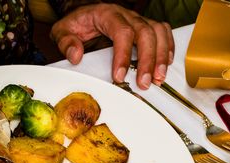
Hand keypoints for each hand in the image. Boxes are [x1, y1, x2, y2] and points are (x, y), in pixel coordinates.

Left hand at [50, 3, 173, 89]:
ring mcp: (137, 19)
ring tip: (159, 78)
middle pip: (145, 33)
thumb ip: (66, 43)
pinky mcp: (144, 25)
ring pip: (158, 32)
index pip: (121, 32)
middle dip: (148, 60)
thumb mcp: (62, 31)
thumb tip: (76, 56)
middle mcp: (126, 15)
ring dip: (161, 56)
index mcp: (106, 14)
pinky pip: (162, 31)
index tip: (120, 76)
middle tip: (145, 82)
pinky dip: (167, 47)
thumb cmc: (76, 23)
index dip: (123, 55)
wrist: (84, 13)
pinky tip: (166, 64)